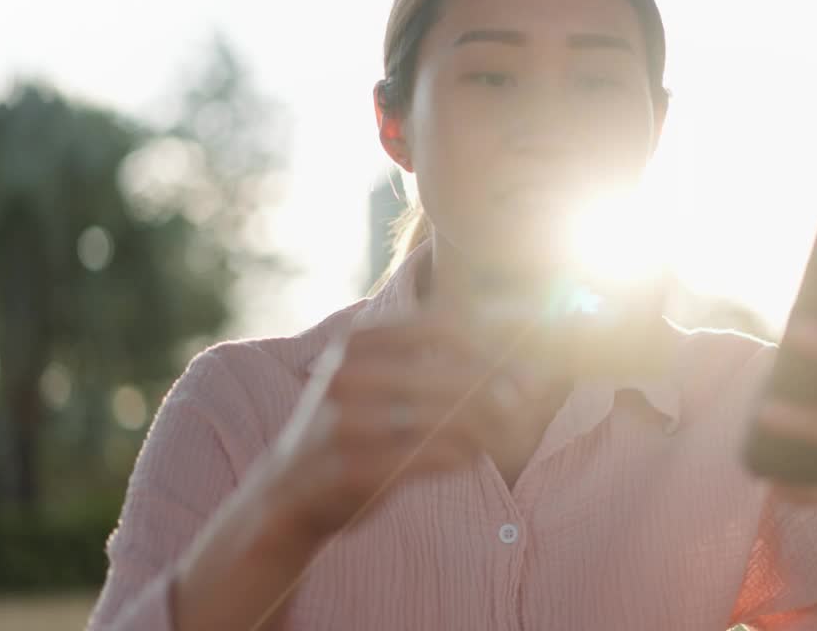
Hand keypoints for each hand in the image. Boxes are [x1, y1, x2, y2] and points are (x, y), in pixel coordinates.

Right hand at [259, 311, 511, 546]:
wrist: (287, 492)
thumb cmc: (350, 428)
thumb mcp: (372, 376)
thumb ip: (426, 358)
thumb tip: (510, 350)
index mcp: (356, 342)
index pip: (441, 324)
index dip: (489, 339)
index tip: (519, 358)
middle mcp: (348, 375)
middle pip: (450, 371)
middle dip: (498, 386)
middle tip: (528, 398)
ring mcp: (348, 423)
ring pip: (447, 415)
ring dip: (487, 424)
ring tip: (503, 431)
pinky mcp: (355, 468)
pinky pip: (433, 456)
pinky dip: (463, 455)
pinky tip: (472, 457)